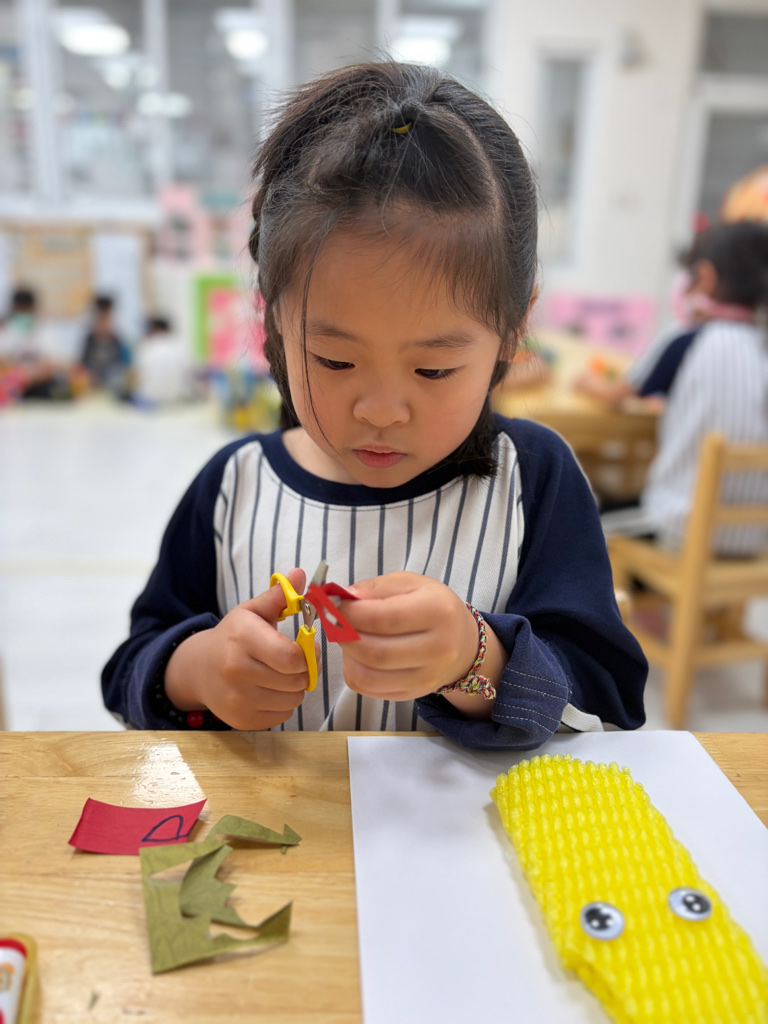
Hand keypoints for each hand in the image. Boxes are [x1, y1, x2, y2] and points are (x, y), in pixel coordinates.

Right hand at [165, 567, 317, 729]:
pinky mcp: (240, 720)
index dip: (309, 654)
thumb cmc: (233, 636)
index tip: (308, 646)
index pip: (291, 657)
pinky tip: (271, 690)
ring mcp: (237, 699)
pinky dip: (283, 704)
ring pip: (292, 700)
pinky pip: (282, 716)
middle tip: (298, 661)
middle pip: (296, 681)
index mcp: (242, 638)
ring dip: (295, 688)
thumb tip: (300, 574)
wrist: (198, 669)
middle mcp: (236, 670)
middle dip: (304, 671)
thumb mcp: (252, 611)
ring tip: (283, 675)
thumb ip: (279, 595)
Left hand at [337, 572, 480, 701]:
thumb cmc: (432, 606)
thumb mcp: (410, 584)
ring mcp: (426, 678)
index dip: (349, 613)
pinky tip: (356, 656)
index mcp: (438, 612)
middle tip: (332, 622)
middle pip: (374, 652)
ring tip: (345, 638)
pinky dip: (354, 672)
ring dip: (346, 656)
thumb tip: (342, 598)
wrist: (462, 643)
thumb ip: (376, 588)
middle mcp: (438, 649)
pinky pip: (369, 690)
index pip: (382, 618)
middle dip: (343, 636)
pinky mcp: (413, 695)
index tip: (331, 604)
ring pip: (368, 676)